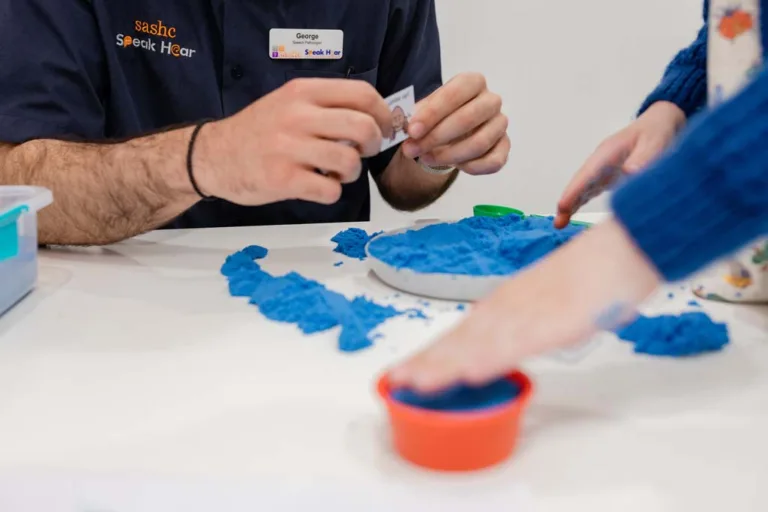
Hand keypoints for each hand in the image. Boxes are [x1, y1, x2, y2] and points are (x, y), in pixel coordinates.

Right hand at [195, 78, 392, 205]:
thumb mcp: (289, 103)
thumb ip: (326, 107)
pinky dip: (333, 192)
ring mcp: (289, 148)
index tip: (386, 128)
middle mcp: (297, 116)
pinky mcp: (283, 178)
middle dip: (375, 144)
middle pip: (363, 127)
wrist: (213, 155)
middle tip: (365, 152)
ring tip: (338, 172)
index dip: (384, 114)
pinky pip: (330, 190)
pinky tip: (321, 186)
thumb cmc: (258, 132)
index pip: (363, 94)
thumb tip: (374, 118)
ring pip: (350, 161)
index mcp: (303, 92)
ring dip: (352, 172)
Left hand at [388, 218, 660, 392]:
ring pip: (480, 344)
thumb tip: (504, 346)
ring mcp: (529, 314)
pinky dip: (493, 358)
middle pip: (460, 339)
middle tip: (395, 381)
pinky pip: (519, 344)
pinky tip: (471, 372)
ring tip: (416, 382)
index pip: (459, 333)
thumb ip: (523, 325)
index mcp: (505, 304)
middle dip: (427, 362)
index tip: (405, 372)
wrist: (621, 247)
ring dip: (447, 364)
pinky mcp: (554, 322)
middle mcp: (508, 307)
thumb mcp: (546, 304)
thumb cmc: (588, 276)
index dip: (431, 354)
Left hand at [400, 73, 508, 174]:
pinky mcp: (505, 147)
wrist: (455, 131)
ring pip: (479, 143)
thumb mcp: (425, 110)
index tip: (412, 131)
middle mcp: (491, 101)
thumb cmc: (440, 115)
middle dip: (436, 137)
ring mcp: (500, 124)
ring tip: (426, 158)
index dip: (432, 113)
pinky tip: (454, 167)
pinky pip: (493, 162)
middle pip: (468, 118)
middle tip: (413, 149)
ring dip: (449, 155)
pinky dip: (471, 167)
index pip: (455, 93)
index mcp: (472, 82)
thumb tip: (407, 128)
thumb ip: (417, 117)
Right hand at [554, 101, 685, 228]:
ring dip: (571, 205)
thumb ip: (642, 158)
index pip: (588, 174)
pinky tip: (572, 214)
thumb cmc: (656, 131)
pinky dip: (580, 202)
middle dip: (568, 201)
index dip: (575, 190)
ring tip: (560, 224)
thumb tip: (628, 173)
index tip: (563, 205)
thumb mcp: (654, 142)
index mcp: (608, 152)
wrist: (660, 123)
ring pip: (583, 188)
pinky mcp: (609, 176)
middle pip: (580, 182)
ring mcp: (603, 169)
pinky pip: (591, 190)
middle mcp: (601, 161)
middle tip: (558, 222)